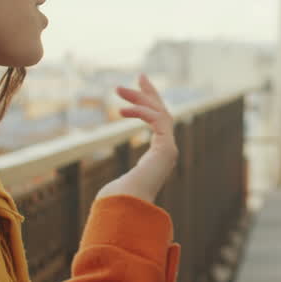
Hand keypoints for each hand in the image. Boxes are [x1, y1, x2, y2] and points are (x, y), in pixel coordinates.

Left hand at [97, 74, 177, 202]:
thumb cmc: (122, 197)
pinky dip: (141, 113)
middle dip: (150, 93)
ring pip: (160, 113)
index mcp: (159, 155)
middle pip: (163, 112)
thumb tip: (111, 191)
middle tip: (139, 76)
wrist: (129, 205)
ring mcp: (169, 149)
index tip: (140, 89)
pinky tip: (122, 111)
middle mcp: (168, 149)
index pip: (159, 122)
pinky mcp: (167, 148)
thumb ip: (124, 179)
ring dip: (140, 99)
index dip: (151, 104)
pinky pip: (158, 121)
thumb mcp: (122, 181)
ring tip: (118, 90)